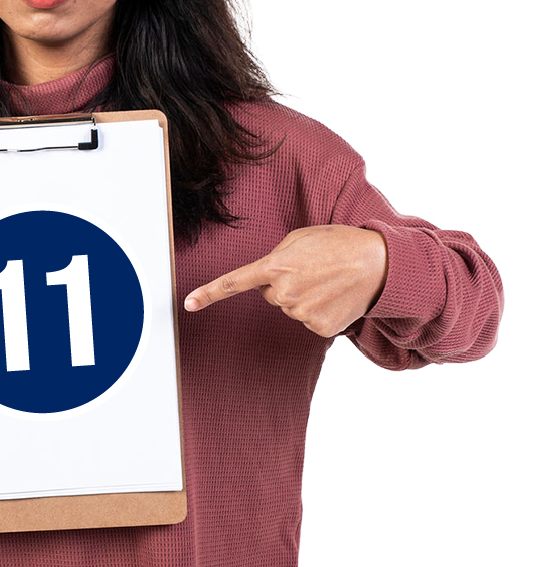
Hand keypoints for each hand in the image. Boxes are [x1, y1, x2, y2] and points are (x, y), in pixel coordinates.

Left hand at [183, 225, 387, 337]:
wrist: (378, 264)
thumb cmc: (339, 243)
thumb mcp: (301, 238)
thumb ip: (277, 256)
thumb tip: (269, 278)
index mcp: (276, 266)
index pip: (235, 282)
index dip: (209, 294)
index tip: (188, 304)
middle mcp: (284, 293)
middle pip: (270, 294)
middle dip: (285, 283)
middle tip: (312, 270)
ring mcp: (301, 313)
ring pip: (290, 308)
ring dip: (303, 296)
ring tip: (327, 280)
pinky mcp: (318, 328)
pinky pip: (308, 320)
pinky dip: (319, 311)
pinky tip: (335, 297)